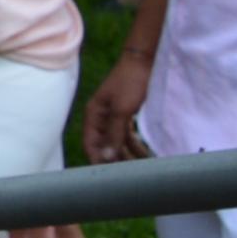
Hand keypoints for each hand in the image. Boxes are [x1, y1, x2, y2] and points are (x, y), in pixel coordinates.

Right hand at [82, 51, 153, 165]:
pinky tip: (146, 155)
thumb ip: (114, 134)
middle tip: (129, 176)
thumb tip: (106, 157)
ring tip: (141, 169)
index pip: (90, 144)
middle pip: (105, 146)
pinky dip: (135, 145)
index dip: (97, 160)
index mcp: (93, 115)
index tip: (109, 177)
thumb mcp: (122, 110)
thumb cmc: (130, 82)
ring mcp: (114, 116)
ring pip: (118, 143)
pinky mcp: (126, 115)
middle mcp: (101, 118)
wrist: (145, 61)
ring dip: (127, 155)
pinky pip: (128, 136)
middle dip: (115, 161)